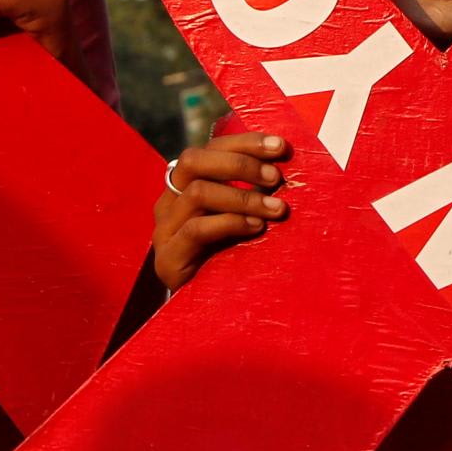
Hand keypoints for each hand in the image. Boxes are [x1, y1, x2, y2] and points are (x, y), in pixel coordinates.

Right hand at [154, 131, 289, 289]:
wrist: (203, 308)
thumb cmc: (229, 255)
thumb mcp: (240, 216)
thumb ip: (250, 191)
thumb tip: (286, 165)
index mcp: (184, 185)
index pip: (209, 149)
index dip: (245, 142)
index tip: (280, 146)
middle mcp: (169, 202)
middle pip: (194, 161)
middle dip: (241, 163)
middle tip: (276, 177)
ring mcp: (164, 230)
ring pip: (198, 192)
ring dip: (243, 197)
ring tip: (276, 208)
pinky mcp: (167, 258)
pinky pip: (197, 229)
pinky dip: (231, 223)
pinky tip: (256, 228)